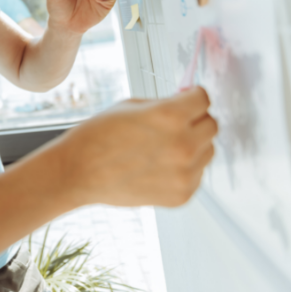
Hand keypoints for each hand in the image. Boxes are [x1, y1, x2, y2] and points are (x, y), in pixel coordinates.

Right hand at [41, 87, 216, 207]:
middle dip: (196, 121)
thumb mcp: (130, 106)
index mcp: (170, 117)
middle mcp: (183, 146)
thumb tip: (187, 104)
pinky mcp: (182, 195)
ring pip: (208, 151)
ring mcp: (184, 174)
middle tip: (176, 124)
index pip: (204, 99)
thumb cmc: (97, 137)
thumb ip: (164, 104)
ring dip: (193, 146)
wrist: (78, 172)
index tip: (189, 99)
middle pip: (212, 125)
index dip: (194, 96)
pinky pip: (197, 175)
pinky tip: (158, 166)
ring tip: (162, 148)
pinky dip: (184, 169)